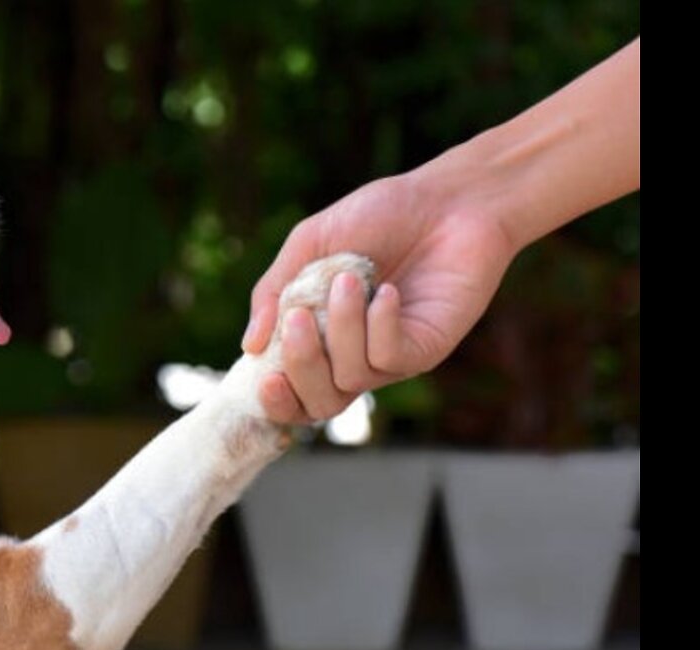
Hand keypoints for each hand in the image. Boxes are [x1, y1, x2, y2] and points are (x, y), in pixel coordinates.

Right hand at [242, 173, 516, 424]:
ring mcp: (391, 357)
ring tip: (349, 278)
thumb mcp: (310, 243)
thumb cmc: (379, 216)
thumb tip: (251, 346)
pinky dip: (379, 325)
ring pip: (351, 378)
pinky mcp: (426, 348)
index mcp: (321, 336)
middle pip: (319, 402)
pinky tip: (387, 290)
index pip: (293, 392)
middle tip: (300, 319)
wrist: (448, 198)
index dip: (275, 399)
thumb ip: (274, 291)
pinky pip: (389, 359)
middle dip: (302, 366)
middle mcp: (355, 356)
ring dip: (342, 329)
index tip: (264, 376)